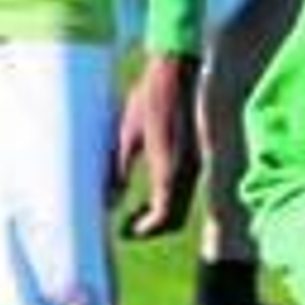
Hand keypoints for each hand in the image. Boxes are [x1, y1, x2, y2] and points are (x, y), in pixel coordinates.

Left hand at [114, 52, 201, 239]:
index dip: (143, 230)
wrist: (177, 74)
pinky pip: (185, 192)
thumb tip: (108, 201)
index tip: (124, 231)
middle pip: (174, 220)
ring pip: (181, 208)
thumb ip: (117, 170)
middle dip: (152, 229)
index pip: (162, 217)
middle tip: (128, 225)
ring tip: (136, 211)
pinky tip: (150, 190)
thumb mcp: (125, 134)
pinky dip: (168, 200)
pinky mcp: (196, 159)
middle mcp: (187, 173)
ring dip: (160, 216)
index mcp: (169, 170)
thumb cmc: (148, 99)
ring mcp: (195, 167)